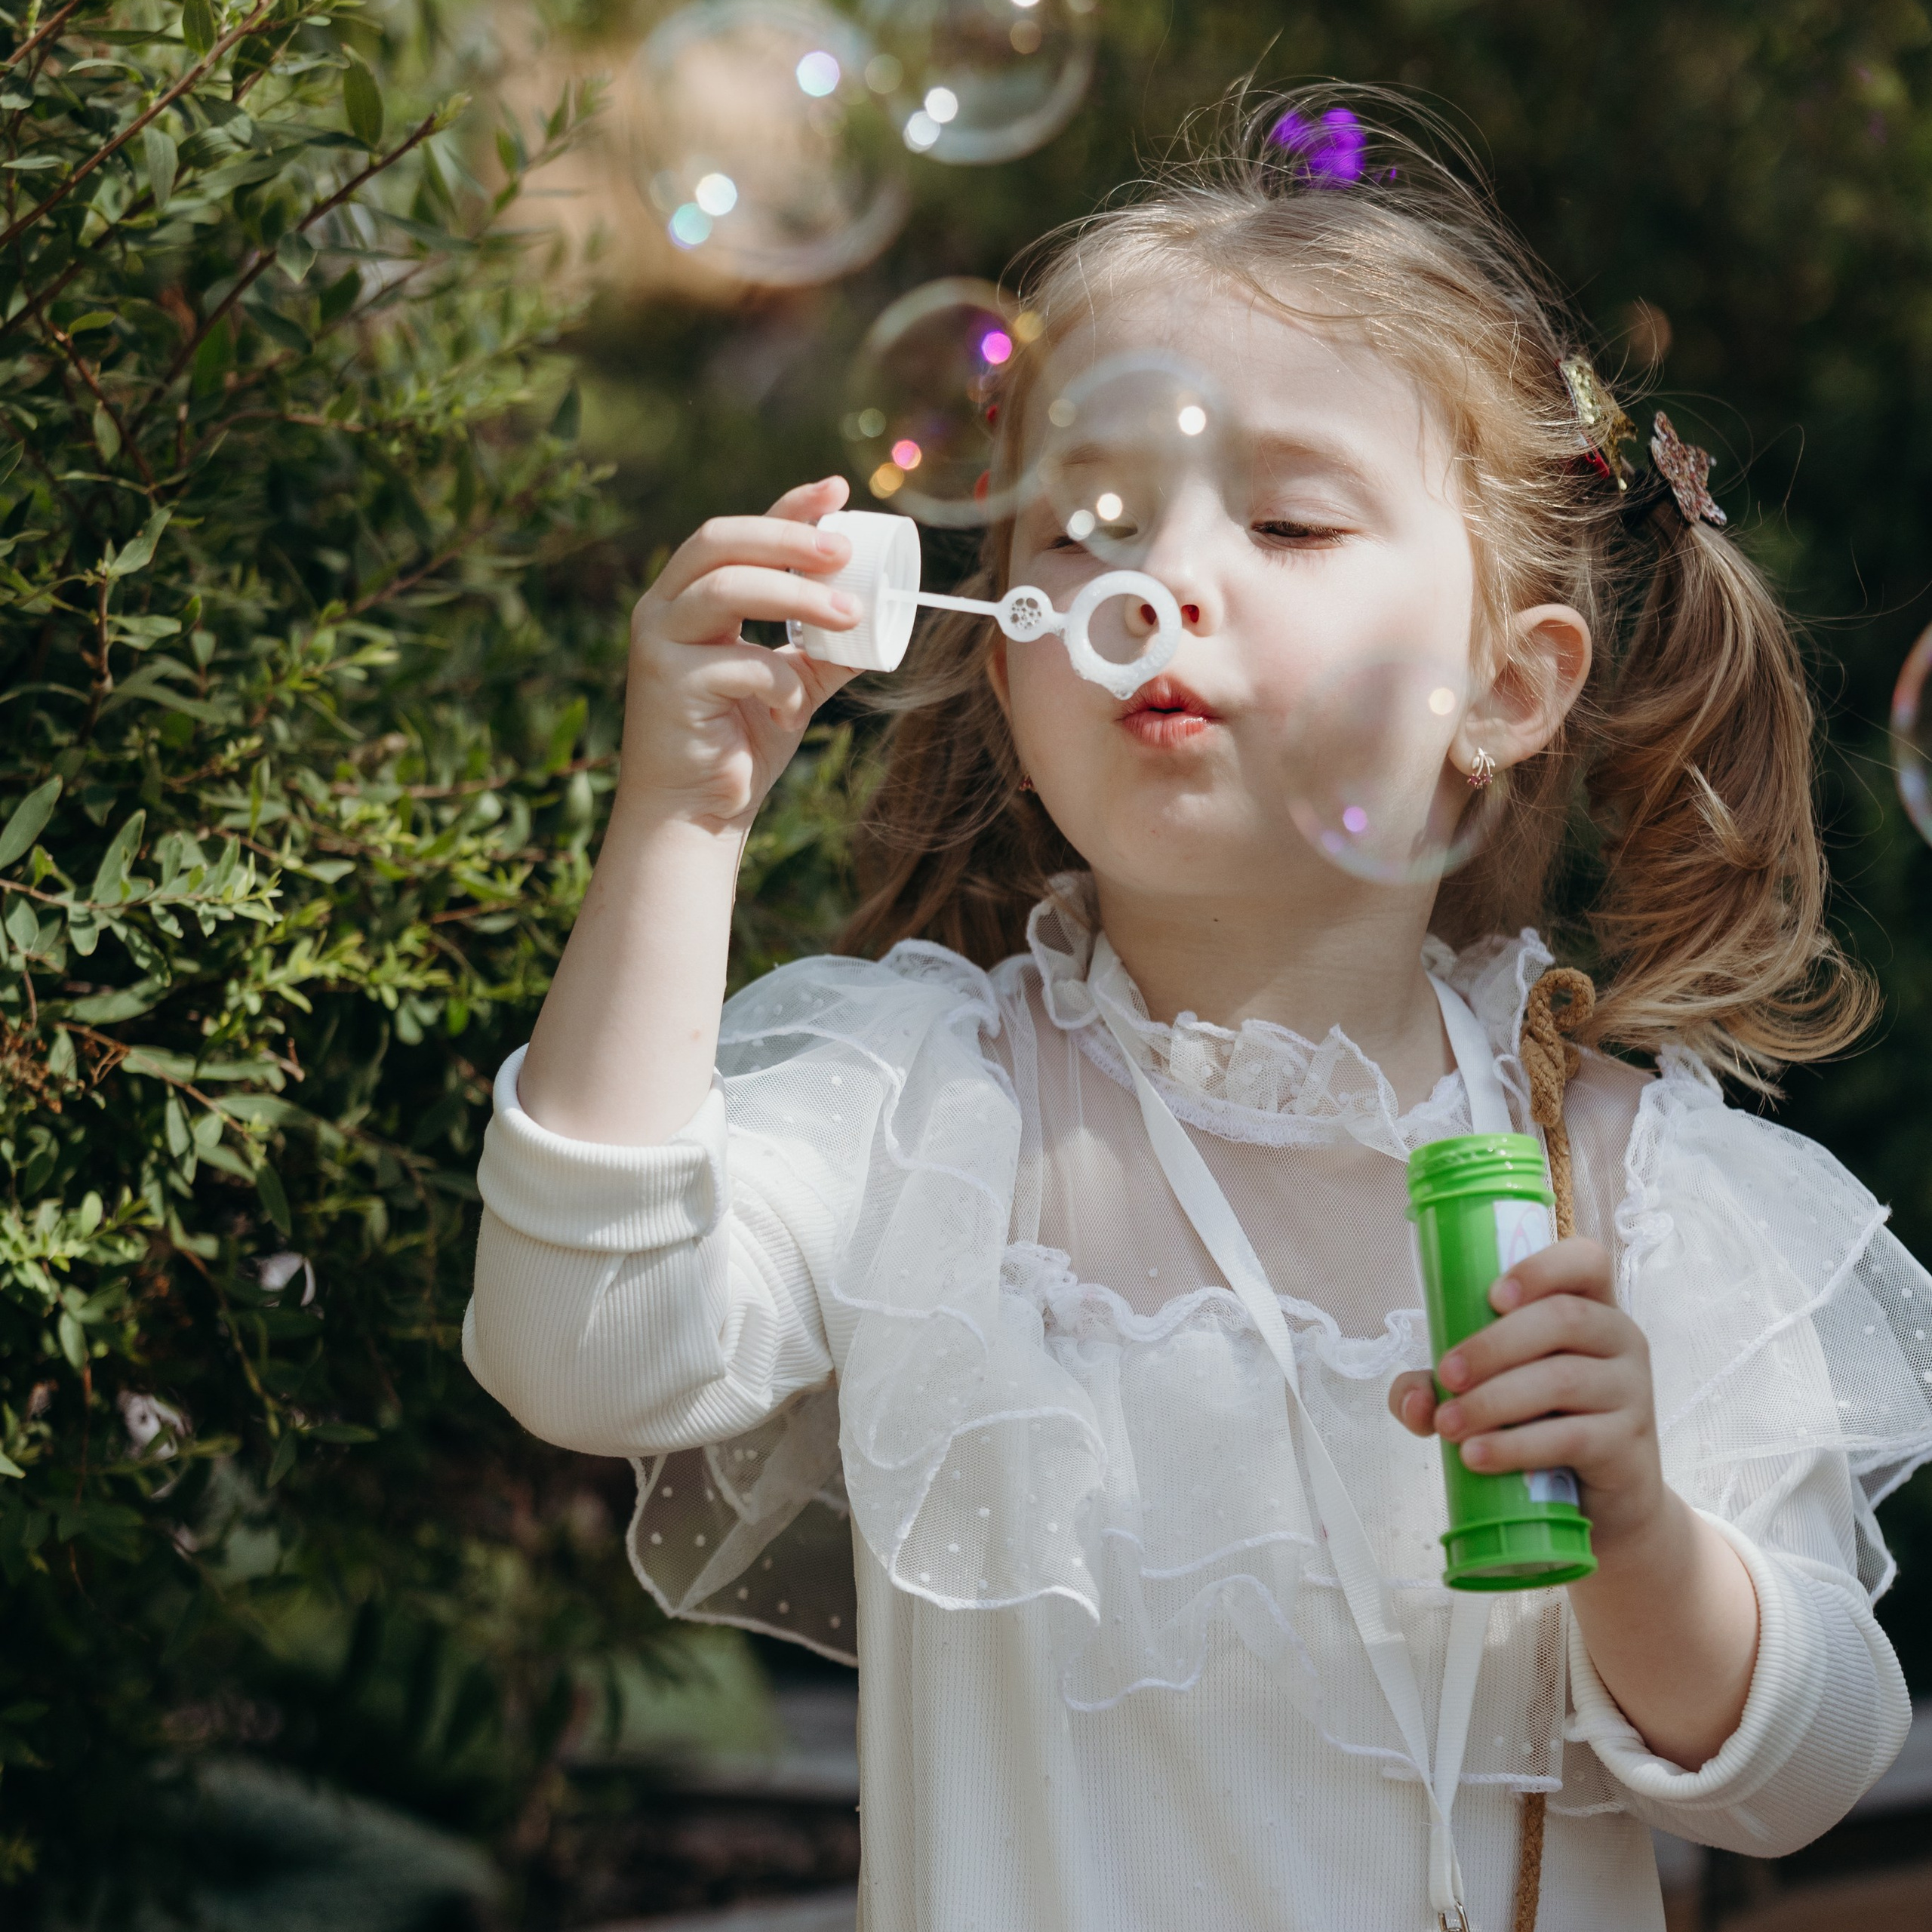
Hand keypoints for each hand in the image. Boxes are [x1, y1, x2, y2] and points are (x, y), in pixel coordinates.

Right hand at [622, 475, 862, 828]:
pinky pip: (739, 664)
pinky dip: (781, 685)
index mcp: (691, 598)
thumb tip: (879, 618)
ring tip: (851, 616)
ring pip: (727, 589)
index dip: (788, 508)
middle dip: (788, 539)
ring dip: (796, 596)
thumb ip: (824, 650)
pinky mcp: (665, 682)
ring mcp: (658, 642)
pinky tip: (794, 715)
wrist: (696, 813)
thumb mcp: (792, 686)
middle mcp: (664, 608)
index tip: (839, 492)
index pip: (738, 534)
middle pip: (721, 542)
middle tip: (846, 552)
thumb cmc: (739, 744)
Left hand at [1387, 1237, 1665, 1550]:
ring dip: (1493, 1401)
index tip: (1492, 1297)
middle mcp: (1619, 1338)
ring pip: (1563, 1379)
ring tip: (1448, 1426)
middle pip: (1563, 1318)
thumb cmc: (1536, 1423)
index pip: (1584, 1260)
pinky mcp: (1628, 1446)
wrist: (1597, 1500)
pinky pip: (1571, 1437)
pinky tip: (1477, 1456)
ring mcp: (1631, 1391)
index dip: (1541, 1269)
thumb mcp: (1484, 1391)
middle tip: (1447, 1376)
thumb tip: (1415, 1401)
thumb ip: (1436, 1387)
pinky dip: (1515, 1446)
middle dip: (1492, 1346)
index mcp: (1587, 1306)